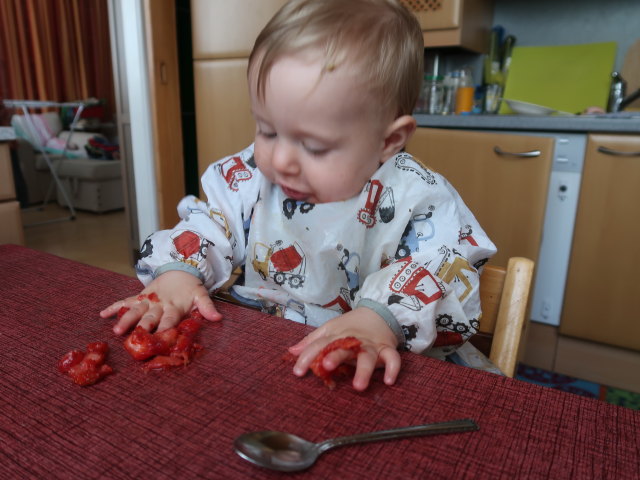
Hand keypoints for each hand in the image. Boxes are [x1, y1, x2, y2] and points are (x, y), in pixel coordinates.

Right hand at [100, 270, 221, 334]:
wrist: (181, 269)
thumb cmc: (190, 288)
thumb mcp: (202, 295)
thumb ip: (208, 307)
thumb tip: (218, 318)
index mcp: (175, 306)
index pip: (170, 319)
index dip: (165, 328)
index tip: (160, 339)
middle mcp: (159, 304)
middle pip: (150, 317)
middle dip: (142, 327)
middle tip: (133, 338)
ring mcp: (148, 300)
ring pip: (135, 310)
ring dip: (126, 319)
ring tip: (116, 330)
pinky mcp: (140, 295)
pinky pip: (126, 301)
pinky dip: (114, 306)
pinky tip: (102, 314)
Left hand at [288, 307, 400, 390]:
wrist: (378, 312)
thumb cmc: (350, 325)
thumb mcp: (329, 329)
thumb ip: (311, 341)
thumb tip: (291, 351)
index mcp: (336, 336)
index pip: (319, 344)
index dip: (307, 357)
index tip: (297, 371)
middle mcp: (353, 341)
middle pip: (343, 348)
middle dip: (335, 356)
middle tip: (326, 366)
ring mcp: (371, 345)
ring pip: (368, 356)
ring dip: (364, 370)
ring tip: (359, 386)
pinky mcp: (387, 349)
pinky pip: (393, 359)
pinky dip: (393, 369)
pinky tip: (389, 381)